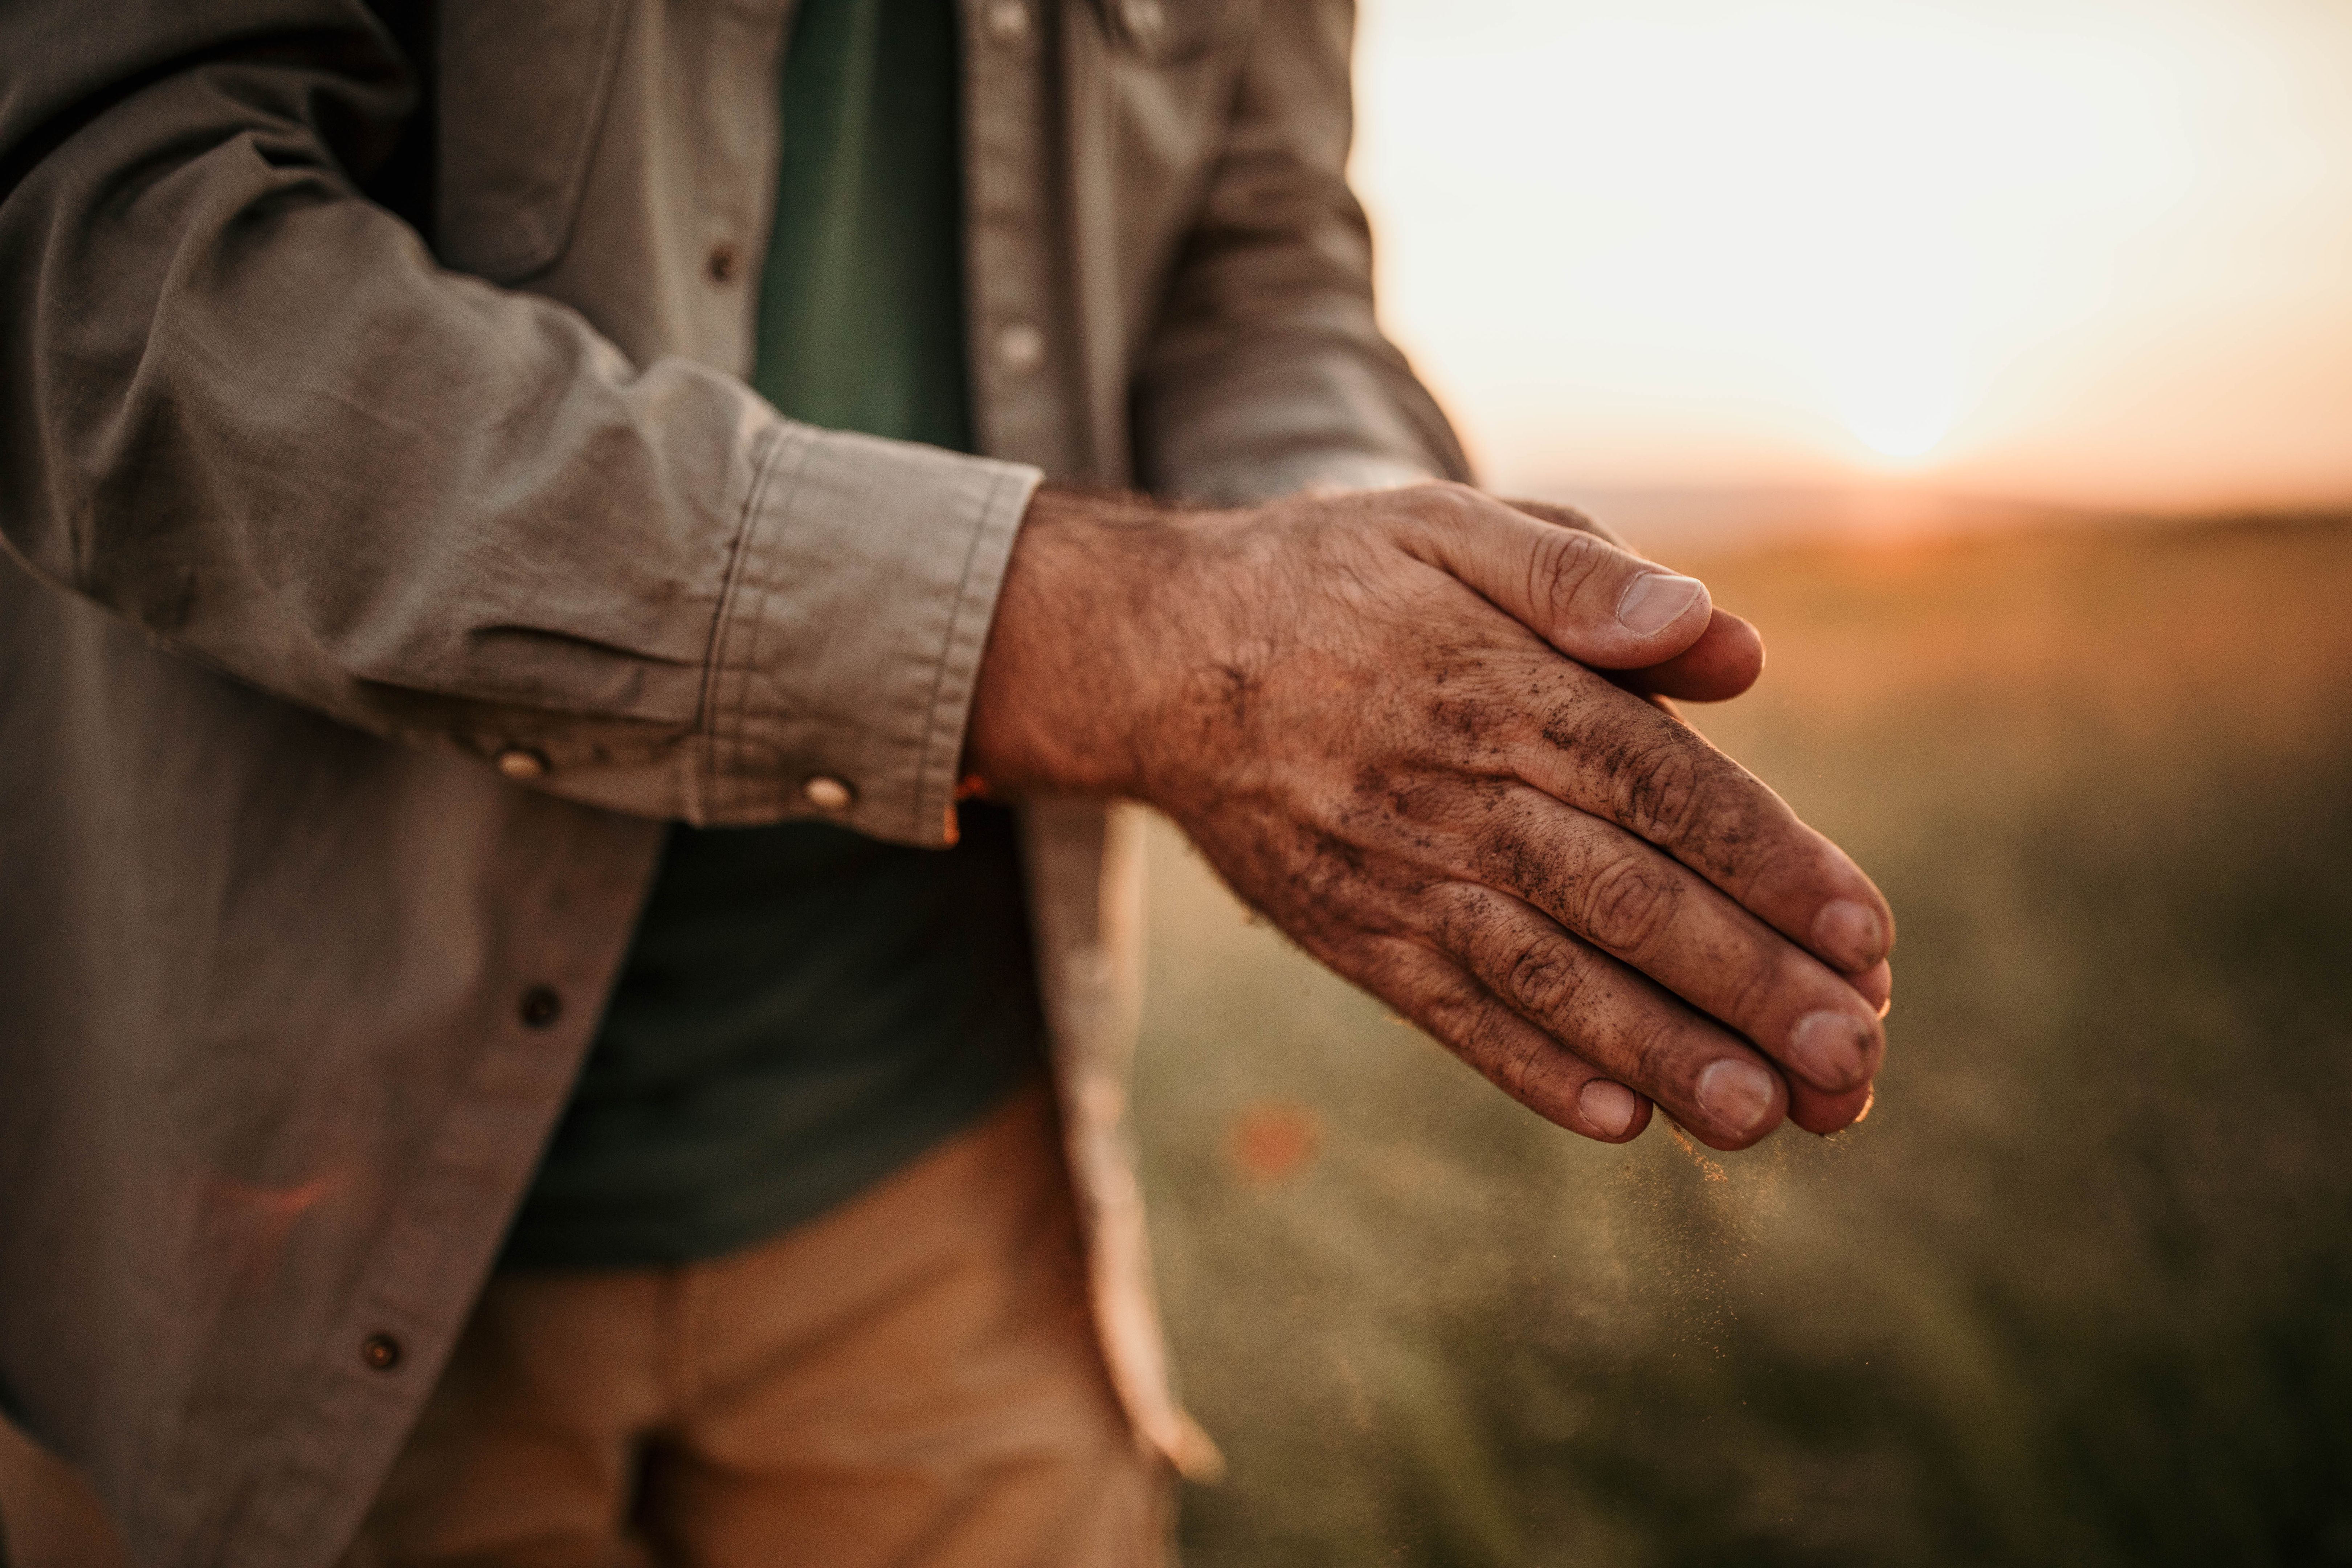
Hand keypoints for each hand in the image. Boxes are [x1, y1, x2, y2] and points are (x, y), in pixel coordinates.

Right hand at [966, 483, 1893, 1148]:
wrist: (1157, 655)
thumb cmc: (1333, 579)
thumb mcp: (1451, 526)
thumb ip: (1585, 574)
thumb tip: (1726, 641)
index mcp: (1499, 688)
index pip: (1660, 787)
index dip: (1766, 863)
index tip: (1865, 935)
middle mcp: (1454, 792)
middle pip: (1623, 898)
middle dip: (1744, 984)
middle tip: (1852, 1060)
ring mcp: (1397, 875)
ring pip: (1546, 974)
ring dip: (1660, 1050)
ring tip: (1765, 1118)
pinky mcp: (1352, 934)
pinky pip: (1448, 1013)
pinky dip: (1531, 1069)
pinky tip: (1620, 1121)